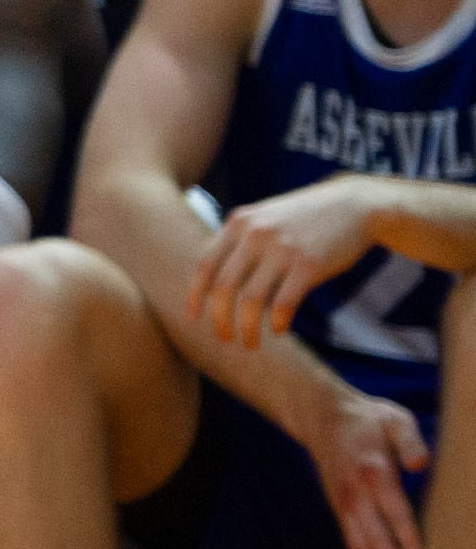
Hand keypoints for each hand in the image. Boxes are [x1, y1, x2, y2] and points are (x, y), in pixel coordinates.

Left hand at [189, 178, 388, 347]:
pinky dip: (278, 323)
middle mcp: (255, 235)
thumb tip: (212, 280)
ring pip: (251, 301)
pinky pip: (284, 304)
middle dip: (220, 319)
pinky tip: (279, 330)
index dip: (195, 295)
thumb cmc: (304, 218)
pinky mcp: (309, 264)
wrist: (355, 204)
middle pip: (223, 287)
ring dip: (247, 328)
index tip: (194, 317)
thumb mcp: (264, 218)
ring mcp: (282, 249)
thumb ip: (238, 242)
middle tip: (225, 339)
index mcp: (238, 223)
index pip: (204, 265)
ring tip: (250, 343)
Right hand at [302, 379, 432, 548]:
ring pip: (360, 546)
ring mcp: (343, 503)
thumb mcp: (395, 418)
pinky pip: (351, 540)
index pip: (396, 516)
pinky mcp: (337, 508)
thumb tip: (421, 465)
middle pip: (376, 540)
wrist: (321, 416)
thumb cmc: (368, 418)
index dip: (411, 544)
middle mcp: (355, 494)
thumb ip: (411, 440)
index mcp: (374, 473)